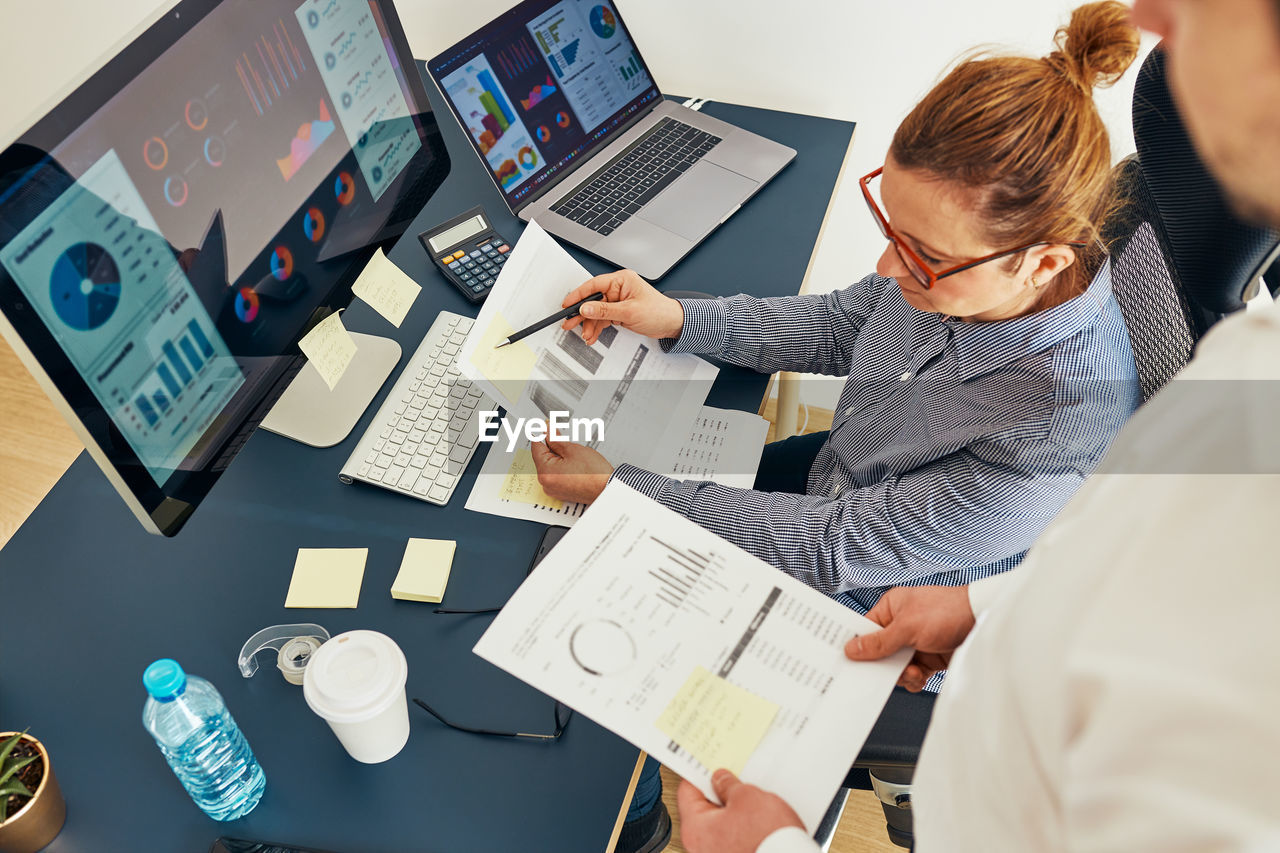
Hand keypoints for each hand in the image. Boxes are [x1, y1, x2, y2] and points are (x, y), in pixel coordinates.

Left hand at [529, 438, 613, 503]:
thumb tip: (547, 431)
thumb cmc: (594, 474)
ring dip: (557, 456)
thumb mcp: (572, 449)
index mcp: (545, 472)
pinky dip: (561, 466)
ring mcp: (553, 489)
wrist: (608, 489)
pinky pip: (556, 475)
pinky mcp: (560, 492)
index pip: (536, 447)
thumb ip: (555, 439)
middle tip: (559, 434)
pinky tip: (572, 461)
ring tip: (571, 451)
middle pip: (542, 457)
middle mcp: (546, 483)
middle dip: (551, 445)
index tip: (544, 426)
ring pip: (550, 466)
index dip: (541, 433)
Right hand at [560, 269, 684, 343]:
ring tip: (586, 334)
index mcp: (622, 280)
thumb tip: (586, 308)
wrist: (672, 324)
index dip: (579, 295)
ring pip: (597, 312)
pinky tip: (592, 335)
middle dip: (582, 314)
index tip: (568, 304)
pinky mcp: (619, 311)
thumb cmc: (658, 311)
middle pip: (593, 300)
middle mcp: (619, 288)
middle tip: (570, 323)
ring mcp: (618, 300)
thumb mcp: (629, 312)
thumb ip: (604, 311)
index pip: (594, 285)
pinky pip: (603, 318)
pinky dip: (597, 327)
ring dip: (590, 324)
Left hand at [677, 770, 803, 852]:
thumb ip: (728, 785)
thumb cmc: (766, 838)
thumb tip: (720, 780)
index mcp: (695, 829)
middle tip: (732, 779)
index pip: (688, 791)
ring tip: (751, 800)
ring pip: (720, 823)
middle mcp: (700, 846)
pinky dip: (741, 824)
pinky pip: (732, 835)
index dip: (699, 773)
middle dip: (719, 792)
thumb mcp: (747, 797)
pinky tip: (756, 817)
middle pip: (703, 809)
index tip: (706, 764)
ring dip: (732, 809)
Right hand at [843, 585, 975, 691]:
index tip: (849, 660)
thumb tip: (852, 649)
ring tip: (913, 672)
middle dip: (883, 664)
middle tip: (883, 672)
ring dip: (901, 674)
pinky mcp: (929, 659)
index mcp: (892, 608)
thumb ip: (879, 642)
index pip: (866, 629)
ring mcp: (916, 643)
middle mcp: (902, 625)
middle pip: (879, 651)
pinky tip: (920, 676)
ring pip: (895, 666)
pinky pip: (911, 674)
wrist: (985, 622)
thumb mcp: (907, 627)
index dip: (857, 645)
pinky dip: (913, 680)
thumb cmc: (948, 612)